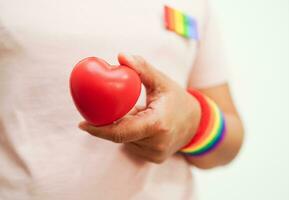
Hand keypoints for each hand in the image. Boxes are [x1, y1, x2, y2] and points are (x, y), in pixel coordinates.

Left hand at [79, 54, 200, 162]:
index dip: (99, 129)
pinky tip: (141, 124)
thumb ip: (142, 68)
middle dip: (109, 124)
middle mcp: (156, 143)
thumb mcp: (162, 81)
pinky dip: (131, 134)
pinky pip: (133, 145)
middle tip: (102, 111)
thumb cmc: (178, 100)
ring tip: (136, 113)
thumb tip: (120, 56)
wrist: (196, 124)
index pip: (121, 131)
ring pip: (126, 140)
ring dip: (122, 127)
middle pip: (121, 135)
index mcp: (158, 124)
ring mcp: (155, 154)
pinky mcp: (154, 159)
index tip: (82, 124)